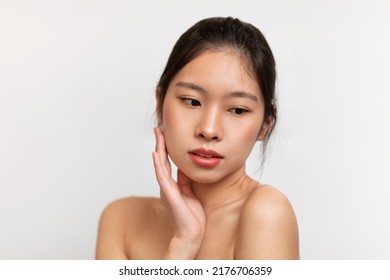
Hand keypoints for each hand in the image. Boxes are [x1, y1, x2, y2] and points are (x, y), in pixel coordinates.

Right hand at [152, 127, 205, 257]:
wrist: (192, 232)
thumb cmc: (192, 215)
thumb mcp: (190, 192)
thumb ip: (185, 179)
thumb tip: (184, 166)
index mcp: (172, 184)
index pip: (167, 162)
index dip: (166, 148)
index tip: (165, 134)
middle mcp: (166, 185)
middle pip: (161, 159)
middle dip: (160, 143)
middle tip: (158, 128)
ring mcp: (166, 188)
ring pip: (160, 164)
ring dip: (158, 148)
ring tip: (157, 134)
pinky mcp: (168, 193)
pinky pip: (162, 176)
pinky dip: (158, 165)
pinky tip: (155, 154)